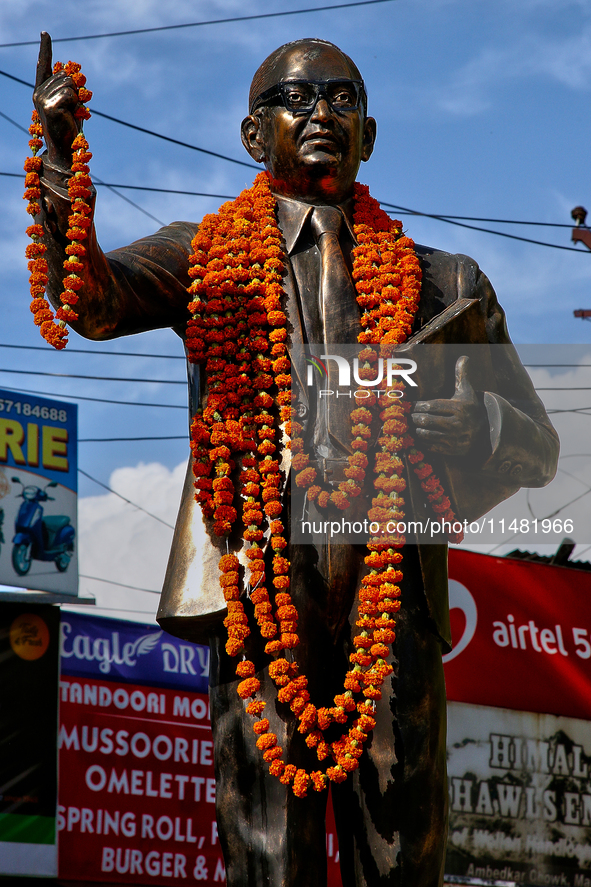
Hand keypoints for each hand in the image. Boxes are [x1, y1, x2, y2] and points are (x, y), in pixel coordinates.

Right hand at [33, 32, 80, 167]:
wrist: (65, 148)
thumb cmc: (69, 126)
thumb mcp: (69, 104)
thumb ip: (69, 88)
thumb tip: (72, 75)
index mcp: (42, 90)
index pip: (43, 65)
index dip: (45, 48)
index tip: (45, 33)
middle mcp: (39, 92)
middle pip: (66, 75)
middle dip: (75, 90)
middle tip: (71, 109)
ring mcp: (42, 98)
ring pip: (70, 84)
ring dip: (76, 98)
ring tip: (70, 113)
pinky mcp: (50, 105)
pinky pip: (71, 94)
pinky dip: (76, 104)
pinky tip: (70, 114)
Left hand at [410, 355, 486, 455]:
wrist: (485, 431)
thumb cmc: (469, 408)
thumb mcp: (466, 391)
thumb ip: (461, 375)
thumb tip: (464, 356)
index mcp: (459, 408)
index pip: (431, 406)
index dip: (417, 406)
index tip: (411, 406)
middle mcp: (458, 424)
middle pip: (426, 420)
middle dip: (414, 418)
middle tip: (409, 416)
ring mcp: (455, 438)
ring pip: (426, 434)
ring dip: (417, 430)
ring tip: (414, 426)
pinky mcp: (453, 450)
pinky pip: (431, 446)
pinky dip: (423, 442)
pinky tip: (421, 436)